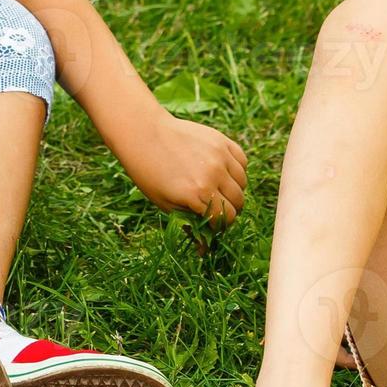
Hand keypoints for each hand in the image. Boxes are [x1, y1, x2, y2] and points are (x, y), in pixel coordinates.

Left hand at [112, 110, 247, 223]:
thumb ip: (190, 225)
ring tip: (216, 188)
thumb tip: (204, 251)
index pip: (226, 219)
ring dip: (234, 190)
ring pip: (242, 183)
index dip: (220, 224)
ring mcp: (219, 156)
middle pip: (238, 202)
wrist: (144, 135)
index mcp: (197, 194)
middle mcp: (213, 175)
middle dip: (229, 209)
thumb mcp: (165, 204)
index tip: (210, 222)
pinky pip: (242, 161)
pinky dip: (236, 170)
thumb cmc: (150, 173)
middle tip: (214, 206)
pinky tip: (221, 171)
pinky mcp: (222, 141)